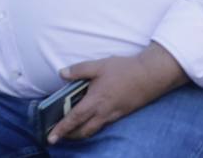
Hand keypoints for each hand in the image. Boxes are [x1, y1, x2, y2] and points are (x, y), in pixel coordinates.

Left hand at [48, 46, 184, 143]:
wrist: (151, 75)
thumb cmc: (125, 69)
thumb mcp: (100, 65)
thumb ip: (80, 70)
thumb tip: (62, 73)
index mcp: (95, 101)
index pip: (73, 119)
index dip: (61, 129)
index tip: (51, 138)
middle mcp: (103, 112)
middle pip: (83, 131)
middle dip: (70, 135)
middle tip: (60, 134)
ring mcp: (114, 115)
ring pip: (94, 130)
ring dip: (81, 132)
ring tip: (74, 127)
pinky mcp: (122, 113)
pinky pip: (104, 124)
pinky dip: (94, 125)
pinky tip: (94, 117)